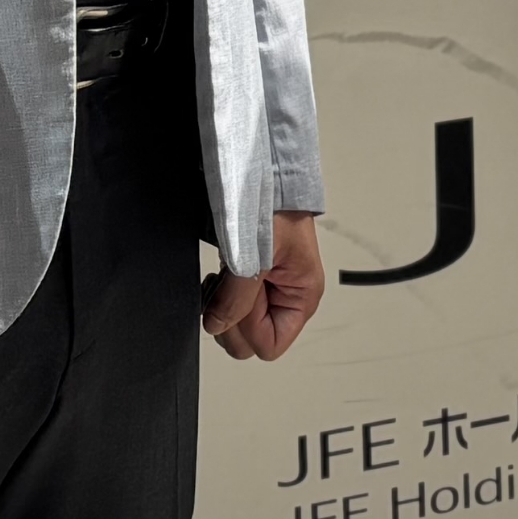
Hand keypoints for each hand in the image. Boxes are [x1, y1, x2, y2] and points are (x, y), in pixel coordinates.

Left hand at [202, 210, 325, 361]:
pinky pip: (226, 303)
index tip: (240, 300)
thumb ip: (237, 298)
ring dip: (221, 304)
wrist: (264, 173)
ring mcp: (264, 290)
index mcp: (301, 298)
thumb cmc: (274, 204)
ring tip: (223, 275)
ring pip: (234, 324)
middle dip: (231, 319)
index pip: (270, 345)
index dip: (248, 329)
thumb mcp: (256, 256)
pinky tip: (218, 273)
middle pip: (250, 340)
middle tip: (229, 285)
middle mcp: (284, 298)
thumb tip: (217, 327)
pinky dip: (216, 294)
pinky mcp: (245, 278)